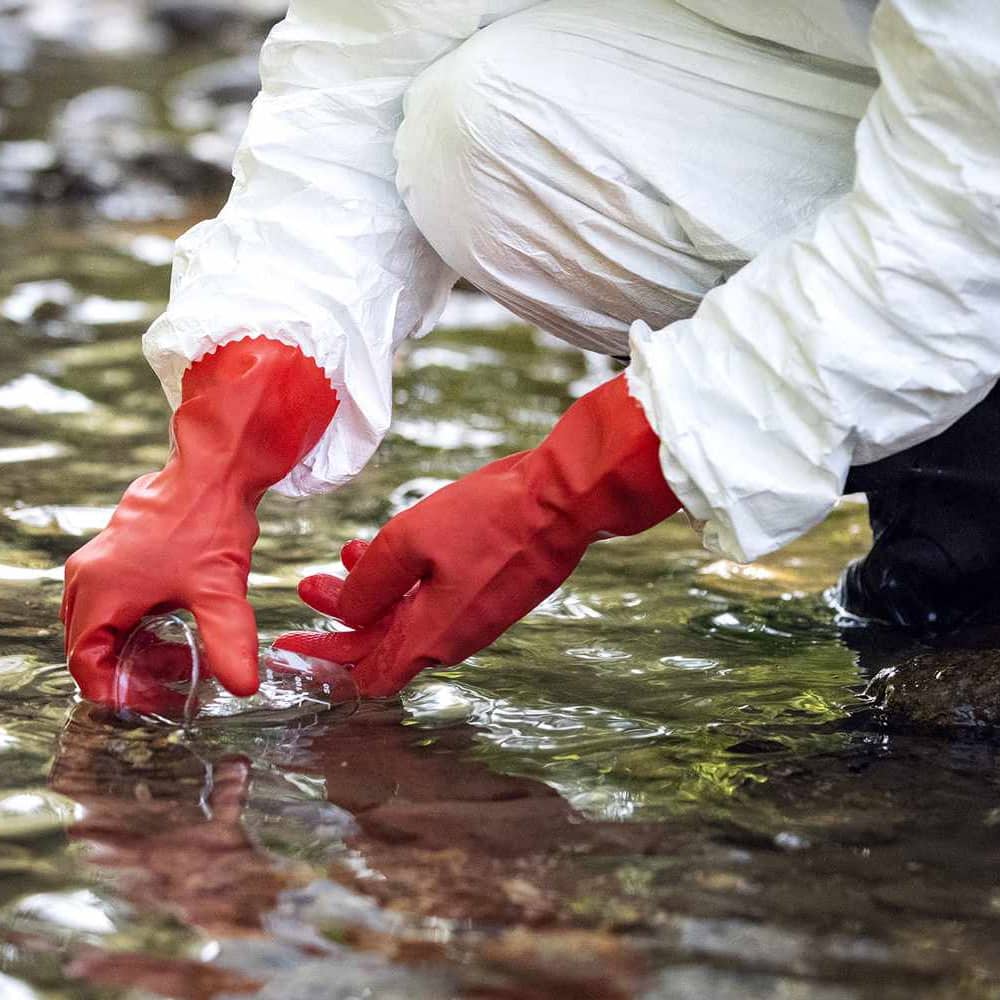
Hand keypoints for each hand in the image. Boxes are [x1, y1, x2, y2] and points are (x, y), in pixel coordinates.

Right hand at [62, 467, 260, 704]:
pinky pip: (112, 600)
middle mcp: (88, 576)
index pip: (85, 662)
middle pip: (90, 645)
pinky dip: (137, 621)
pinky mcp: (116, 551)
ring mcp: (98, 561)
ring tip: (182, 656)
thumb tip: (243, 686)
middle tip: (174, 681)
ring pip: (101, 623)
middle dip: (128, 670)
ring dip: (134, 645)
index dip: (117, 690)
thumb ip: (228, 642)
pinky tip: (176, 624)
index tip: (153, 701)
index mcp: (99, 591)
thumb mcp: (220, 589)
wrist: (214, 469)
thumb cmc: (210, 522)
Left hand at [276, 375, 679, 695]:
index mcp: (431, 638)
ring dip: (374, 591)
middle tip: (310, 586)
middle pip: (383, 643)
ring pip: (408, 616)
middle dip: (341, 615)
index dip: (324, 662)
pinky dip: (405, 581)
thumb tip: (344, 615)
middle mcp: (453, 638)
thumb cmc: (490, 519)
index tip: (292, 645)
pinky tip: (392, 545)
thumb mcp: (408, 543)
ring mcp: (476, 617)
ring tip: (348, 554)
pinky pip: (435, 599)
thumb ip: (367, 586)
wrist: (563, 500)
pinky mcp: (492, 593)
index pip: (366, 674)